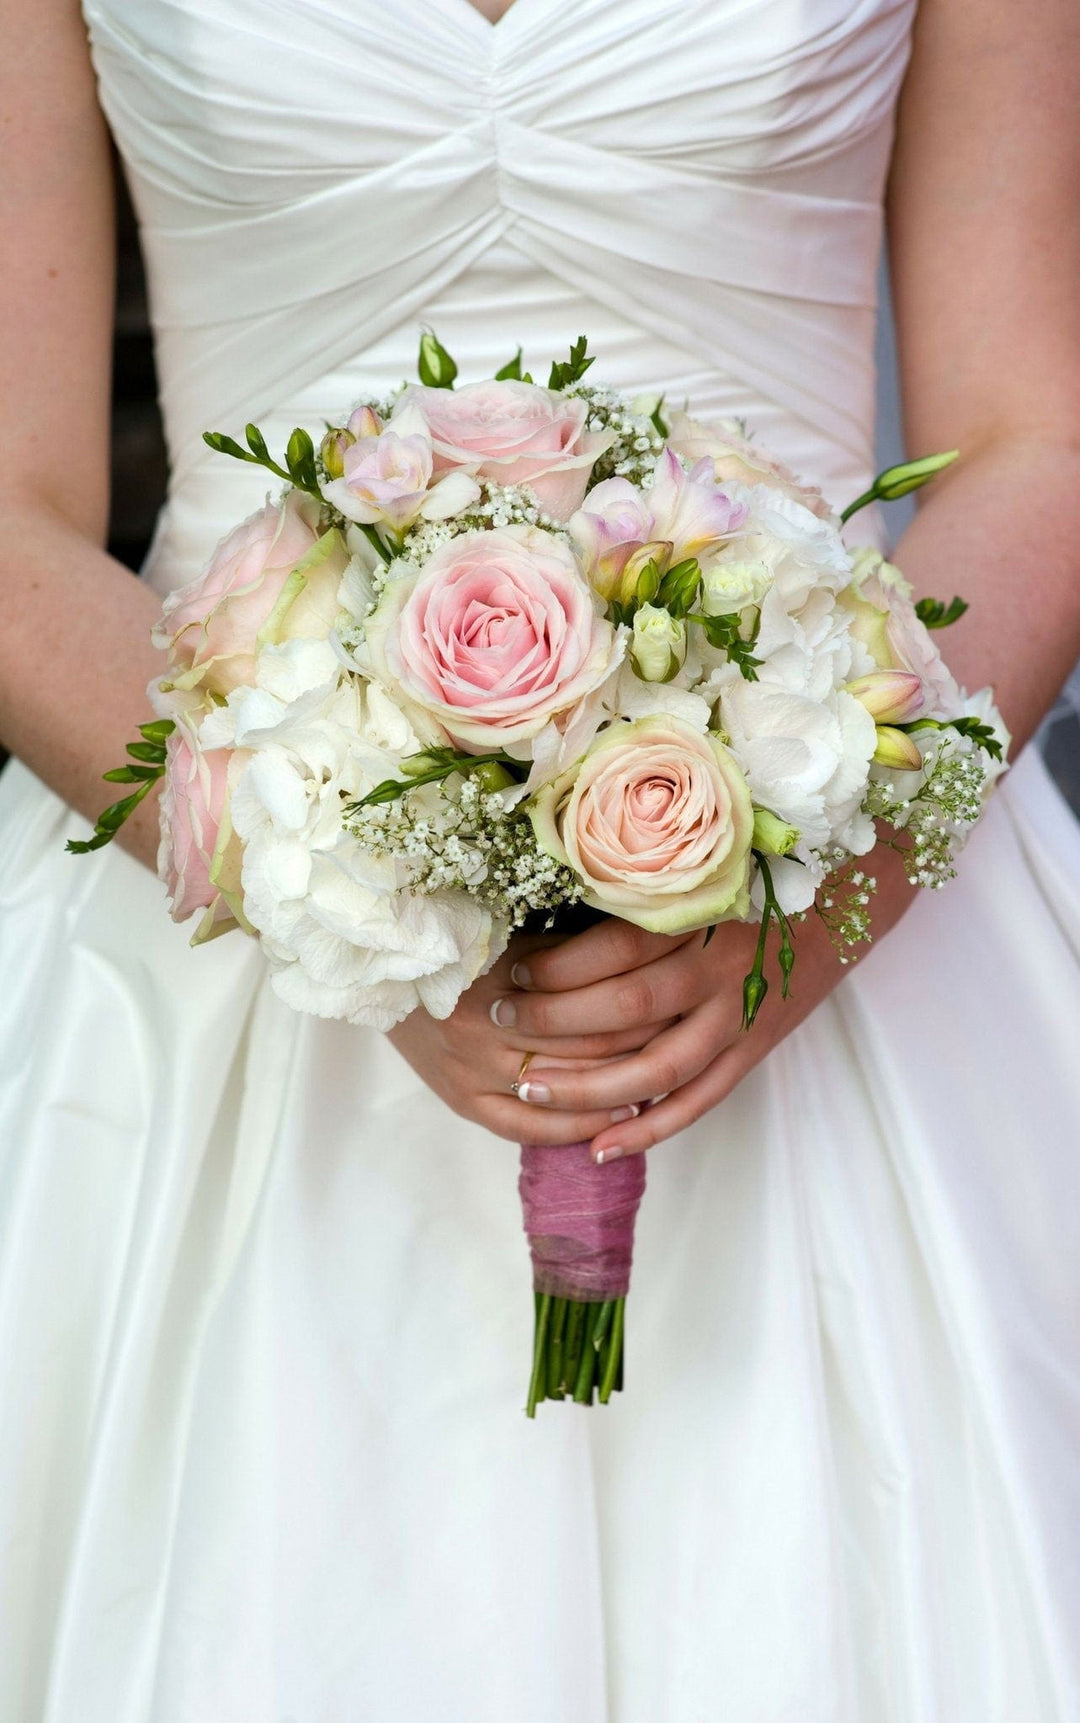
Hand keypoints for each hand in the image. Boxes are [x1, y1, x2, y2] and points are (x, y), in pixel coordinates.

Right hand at [386, 928, 684, 1144]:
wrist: (377, 970)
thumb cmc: (451, 937)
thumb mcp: (507, 927)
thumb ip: (565, 947)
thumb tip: (639, 946)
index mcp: (500, 978)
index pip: (592, 1002)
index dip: (643, 1006)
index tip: (679, 1000)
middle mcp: (485, 1030)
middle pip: (586, 1049)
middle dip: (641, 1048)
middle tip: (685, 1042)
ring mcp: (471, 1071)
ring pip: (563, 1092)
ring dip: (618, 1090)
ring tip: (663, 1082)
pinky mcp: (461, 1100)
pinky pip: (526, 1129)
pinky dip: (574, 1127)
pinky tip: (613, 1119)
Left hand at [493, 848, 915, 1159]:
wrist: (850, 892)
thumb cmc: (755, 873)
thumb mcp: (701, 866)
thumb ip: (639, 892)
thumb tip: (545, 912)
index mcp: (703, 911)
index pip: (615, 949)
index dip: (556, 967)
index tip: (511, 973)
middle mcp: (722, 965)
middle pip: (627, 1006)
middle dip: (554, 1022)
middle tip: (500, 1023)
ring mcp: (742, 1013)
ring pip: (659, 1065)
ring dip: (590, 1086)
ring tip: (532, 1089)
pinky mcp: (756, 1048)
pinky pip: (700, 1099)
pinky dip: (650, 1128)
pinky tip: (600, 1146)